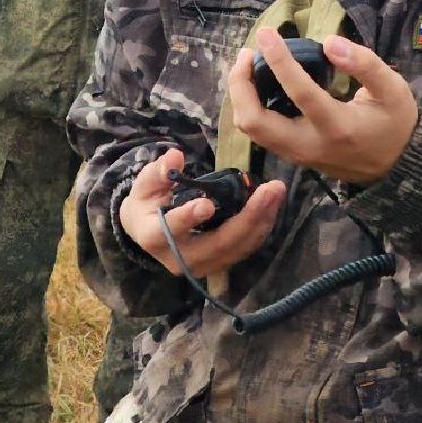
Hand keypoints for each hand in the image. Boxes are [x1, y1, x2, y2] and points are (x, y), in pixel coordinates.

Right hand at [117, 148, 285, 278]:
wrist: (149, 232)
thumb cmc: (146, 203)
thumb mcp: (144, 185)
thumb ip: (158, 172)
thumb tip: (174, 157)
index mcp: (155, 237)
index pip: (172, 230)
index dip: (189, 218)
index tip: (207, 204)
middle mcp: (181, 260)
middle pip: (219, 243)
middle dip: (248, 217)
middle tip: (270, 189)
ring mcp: (203, 266)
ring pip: (237, 247)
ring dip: (261, 220)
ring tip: (277, 191)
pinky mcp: (219, 264)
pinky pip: (244, 248)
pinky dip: (261, 226)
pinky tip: (272, 204)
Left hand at [229, 28, 418, 185]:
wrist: (396, 167)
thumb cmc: (394, 123)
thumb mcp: (393, 90)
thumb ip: (364, 64)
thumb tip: (329, 41)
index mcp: (337, 127)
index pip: (298, 92)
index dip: (278, 60)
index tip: (267, 33)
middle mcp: (309, 145)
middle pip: (254, 121)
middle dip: (241, 84)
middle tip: (247, 52)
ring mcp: (297, 155)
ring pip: (250, 129)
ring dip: (241, 95)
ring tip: (248, 64)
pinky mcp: (292, 156)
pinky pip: (259, 133)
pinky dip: (249, 106)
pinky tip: (258, 83)